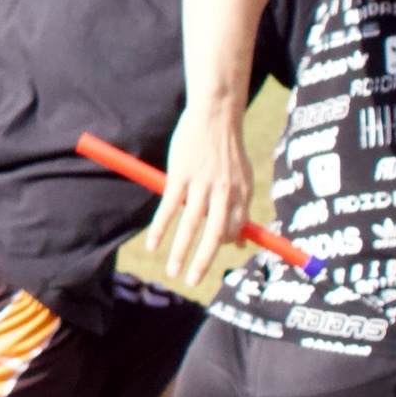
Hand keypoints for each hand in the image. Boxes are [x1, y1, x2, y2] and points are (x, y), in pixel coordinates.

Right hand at [142, 99, 252, 286]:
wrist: (215, 115)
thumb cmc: (227, 149)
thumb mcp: (242, 179)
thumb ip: (240, 210)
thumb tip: (240, 243)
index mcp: (242, 193)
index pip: (235, 229)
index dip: (223, 244)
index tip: (209, 253)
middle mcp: (225, 192)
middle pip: (215, 235)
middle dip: (203, 262)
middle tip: (192, 281)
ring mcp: (202, 184)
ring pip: (191, 226)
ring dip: (180, 252)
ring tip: (172, 272)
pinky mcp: (180, 176)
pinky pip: (169, 210)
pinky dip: (160, 230)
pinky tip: (152, 245)